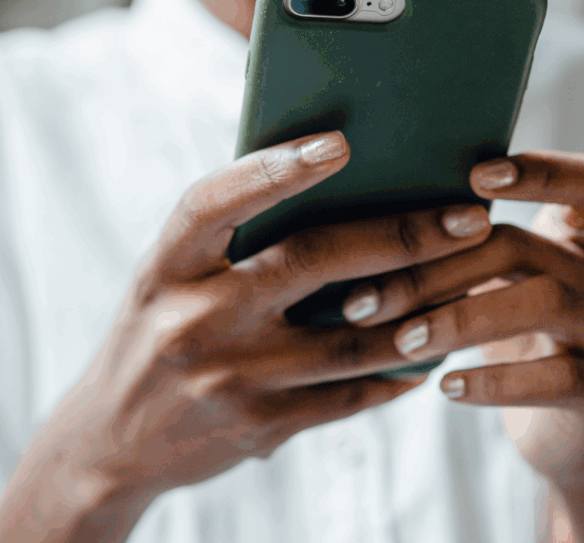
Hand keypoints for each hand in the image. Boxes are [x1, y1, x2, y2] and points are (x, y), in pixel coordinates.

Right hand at [0, 130, 497, 541]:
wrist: (109, 441)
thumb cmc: (157, 327)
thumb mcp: (171, 274)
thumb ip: (232, 236)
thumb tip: (333, 181)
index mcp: (167, 264)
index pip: (217, 202)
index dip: (275, 169)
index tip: (341, 143)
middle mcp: (194, 317)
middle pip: (313, 262)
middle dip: (402, 235)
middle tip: (468, 215)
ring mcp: (228, 377)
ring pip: (349, 338)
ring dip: (421, 308)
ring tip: (474, 277)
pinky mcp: (258, 427)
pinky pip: (346, 396)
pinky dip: (395, 371)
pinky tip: (432, 349)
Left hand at [339, 150, 583, 483]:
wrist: (555, 425)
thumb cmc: (500, 333)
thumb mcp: (484, 281)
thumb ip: (451, 245)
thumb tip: (356, 221)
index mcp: (567, 236)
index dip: (540, 171)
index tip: (477, 174)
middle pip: (520, 245)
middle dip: (438, 267)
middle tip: (370, 297)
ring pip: (543, 302)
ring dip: (461, 319)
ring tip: (404, 340)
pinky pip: (555, 378)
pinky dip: (494, 381)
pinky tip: (446, 385)